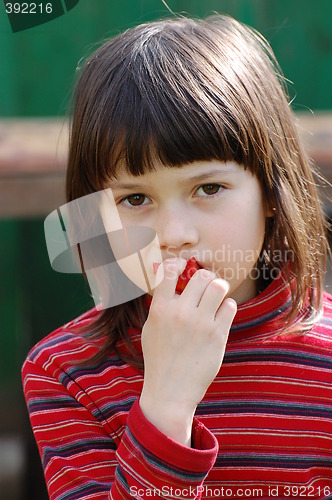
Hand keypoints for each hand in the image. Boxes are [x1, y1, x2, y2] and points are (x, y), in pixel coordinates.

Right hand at [139, 258, 236, 445]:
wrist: (170, 391)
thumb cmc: (158, 359)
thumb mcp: (151, 328)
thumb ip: (160, 305)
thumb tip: (171, 282)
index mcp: (160, 309)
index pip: (169, 270)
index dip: (178, 265)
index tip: (183, 270)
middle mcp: (180, 313)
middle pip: (201, 275)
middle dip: (205, 278)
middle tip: (206, 287)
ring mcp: (200, 324)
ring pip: (218, 286)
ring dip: (219, 289)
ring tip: (216, 297)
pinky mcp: (217, 335)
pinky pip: (230, 306)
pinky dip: (227, 307)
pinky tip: (221, 315)